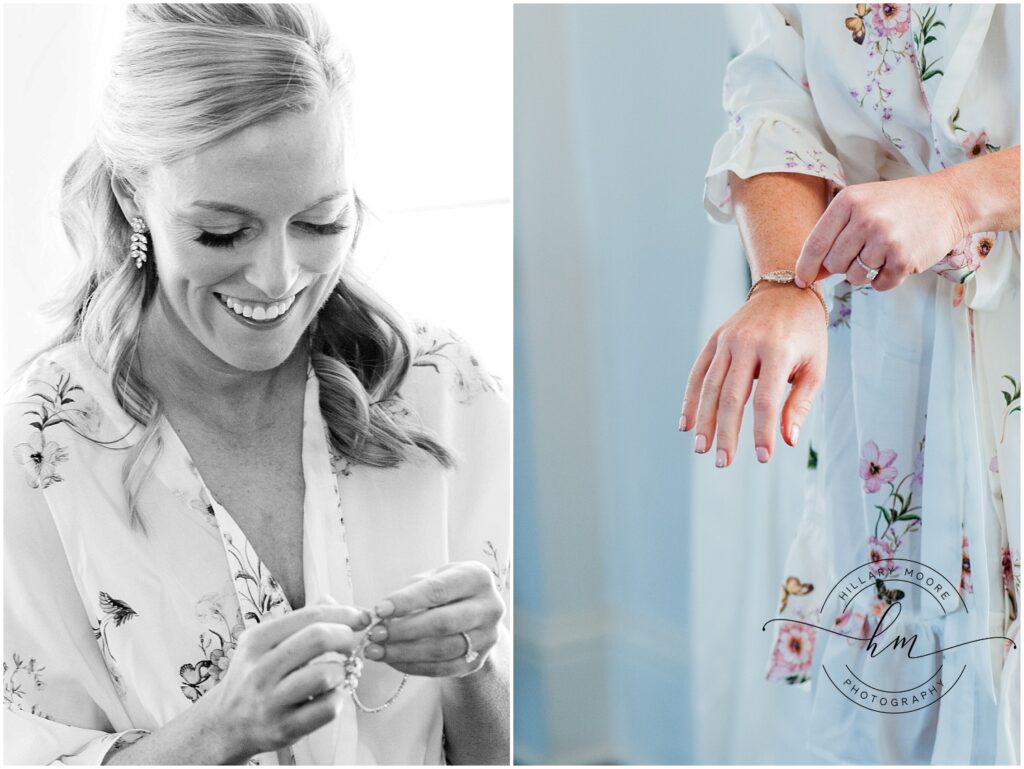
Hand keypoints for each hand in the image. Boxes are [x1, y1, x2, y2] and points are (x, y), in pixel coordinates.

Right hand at [199, 601, 368, 762]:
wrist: (226, 724)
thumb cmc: (255, 675)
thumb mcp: (265, 641)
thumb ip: (300, 620)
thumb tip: (338, 603)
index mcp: (257, 640)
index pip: (311, 615)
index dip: (345, 613)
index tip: (362, 617)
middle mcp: (261, 669)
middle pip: (319, 638)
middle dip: (346, 637)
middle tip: (351, 645)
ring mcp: (271, 701)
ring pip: (325, 674)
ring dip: (342, 671)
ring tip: (336, 673)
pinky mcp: (284, 729)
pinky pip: (327, 708)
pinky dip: (338, 699)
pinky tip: (329, 696)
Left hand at [365, 562, 504, 676]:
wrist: (475, 613)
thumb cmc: (447, 590)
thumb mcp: (434, 579)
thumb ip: (410, 592)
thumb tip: (380, 615)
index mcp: (477, 577)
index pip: (438, 590)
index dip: (406, 601)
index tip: (379, 610)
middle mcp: (490, 607)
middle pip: (442, 623)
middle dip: (403, 630)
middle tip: (375, 634)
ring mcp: (487, 637)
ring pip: (441, 650)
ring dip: (404, 652)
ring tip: (377, 651)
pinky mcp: (478, 661)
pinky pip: (442, 669)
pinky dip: (413, 666)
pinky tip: (393, 661)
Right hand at [680, 282, 826, 466]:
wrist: (787, 291)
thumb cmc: (807, 336)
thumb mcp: (815, 367)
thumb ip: (800, 403)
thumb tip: (787, 440)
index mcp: (777, 350)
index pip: (766, 399)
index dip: (762, 431)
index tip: (763, 458)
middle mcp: (747, 343)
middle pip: (732, 396)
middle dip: (726, 432)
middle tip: (723, 462)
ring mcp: (727, 340)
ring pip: (710, 386)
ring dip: (704, 421)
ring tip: (701, 449)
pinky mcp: (714, 339)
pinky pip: (698, 373)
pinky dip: (690, 400)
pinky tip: (685, 424)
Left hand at [795, 173, 966, 291]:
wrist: (948, 200)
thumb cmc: (898, 205)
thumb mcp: (862, 207)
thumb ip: (834, 236)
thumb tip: (810, 274)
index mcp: (848, 202)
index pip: (815, 244)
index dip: (805, 267)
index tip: (801, 281)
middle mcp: (865, 219)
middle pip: (834, 264)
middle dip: (842, 266)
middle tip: (863, 251)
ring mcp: (885, 240)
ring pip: (854, 277)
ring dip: (864, 273)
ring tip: (882, 252)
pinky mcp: (904, 259)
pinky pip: (878, 285)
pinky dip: (884, 280)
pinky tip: (896, 261)